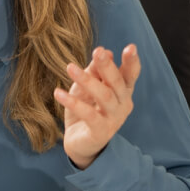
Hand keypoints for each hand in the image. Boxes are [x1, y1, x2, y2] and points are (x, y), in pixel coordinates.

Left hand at [54, 44, 142, 169]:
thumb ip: (95, 72)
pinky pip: (88, 114)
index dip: (131, 62)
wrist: (79, 143)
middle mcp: (122, 105)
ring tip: (70, 67)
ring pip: (104, 96)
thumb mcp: (87, 88)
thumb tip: (104, 52)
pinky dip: (73, 103)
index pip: (130, 75)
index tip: (131, 47)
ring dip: (87, 81)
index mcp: (123, 92)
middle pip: (117, 83)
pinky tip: (58, 93)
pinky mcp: (100, 132)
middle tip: (98, 51)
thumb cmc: (85, 110)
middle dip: (108, 67)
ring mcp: (114, 120)